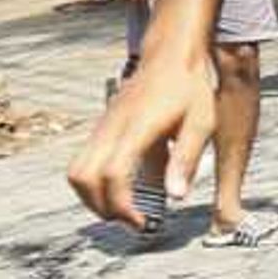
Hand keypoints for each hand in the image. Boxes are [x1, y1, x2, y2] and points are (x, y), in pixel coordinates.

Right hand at [69, 49, 216, 230]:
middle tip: (133, 220)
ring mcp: (102, 127)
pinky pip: (83, 162)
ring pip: (76, 171)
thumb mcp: (201, 123)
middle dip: (102, 208)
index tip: (142, 222)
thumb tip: (174, 197)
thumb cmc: (188, 89)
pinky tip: (123, 189)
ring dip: (92, 198)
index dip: (122, 205)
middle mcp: (111, 128)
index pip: (113, 174)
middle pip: (83, 178)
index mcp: (136, 128)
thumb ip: (186, 159)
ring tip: (124, 210)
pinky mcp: (101, 129)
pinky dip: (94, 184)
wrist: (170, 56)